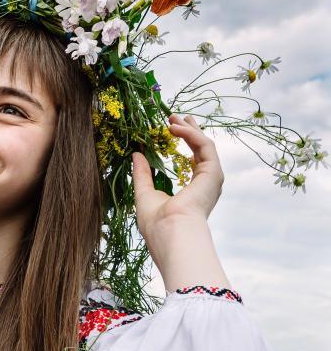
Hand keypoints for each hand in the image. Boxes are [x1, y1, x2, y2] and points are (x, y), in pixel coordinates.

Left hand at [132, 114, 222, 238]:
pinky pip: (205, 146)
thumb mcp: (144, 193)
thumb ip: (142, 174)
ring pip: (205, 145)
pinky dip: (191, 134)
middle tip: (176, 117)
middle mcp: (205, 184)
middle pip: (202, 150)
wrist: (170, 233)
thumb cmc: (157, 222)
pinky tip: (176, 127)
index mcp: (192, 192)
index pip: (192, 161)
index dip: (184, 142)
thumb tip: (137, 154)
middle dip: (190, 131)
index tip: (171, 129)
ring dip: (189, 129)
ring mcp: (211, 179)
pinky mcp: (213, 173)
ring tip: (172, 118)